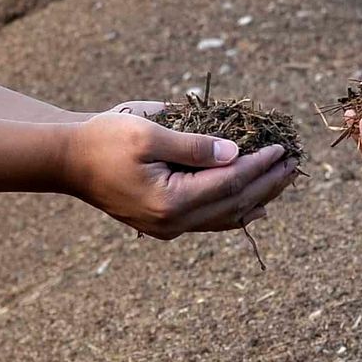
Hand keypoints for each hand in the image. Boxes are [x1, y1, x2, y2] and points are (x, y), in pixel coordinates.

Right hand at [62, 112, 296, 238]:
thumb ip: (194, 145)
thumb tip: (235, 153)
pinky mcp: (163, 224)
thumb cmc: (104, 139)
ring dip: (257, 198)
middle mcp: (172, 223)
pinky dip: (235, 213)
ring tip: (283, 181)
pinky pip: (209, 222)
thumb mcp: (149, 133)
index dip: (259, 165)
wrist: (67, 160)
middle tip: (294, 163)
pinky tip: (255, 208)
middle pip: (234, 205)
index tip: (281, 148)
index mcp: (170, 201)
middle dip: (267, 183)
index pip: (229, 183)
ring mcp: (168, 228)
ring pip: (225, 217)